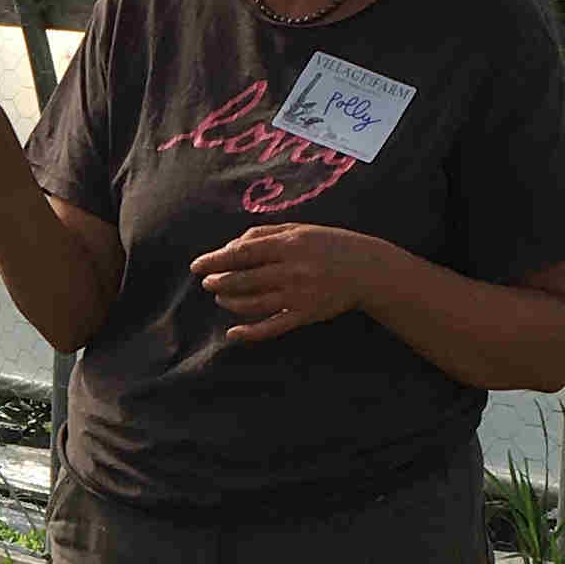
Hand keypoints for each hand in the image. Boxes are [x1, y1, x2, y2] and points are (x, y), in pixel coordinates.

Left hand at [191, 223, 402, 345]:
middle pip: (244, 279)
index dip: (215, 260)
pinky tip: (233, 334)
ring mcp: (298, 295)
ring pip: (253, 303)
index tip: (197, 265)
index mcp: (288, 245)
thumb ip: (264, 234)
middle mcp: (291, 270)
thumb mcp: (298, 230)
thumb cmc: (328, 244)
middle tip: (207, 282)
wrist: (366, 269)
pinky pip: (273, 327)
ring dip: (230, 302)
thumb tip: (231, 247)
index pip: (242, 253)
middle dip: (219, 282)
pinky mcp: (305, 315)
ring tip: (220, 298)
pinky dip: (250, 332)